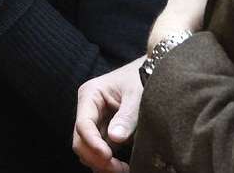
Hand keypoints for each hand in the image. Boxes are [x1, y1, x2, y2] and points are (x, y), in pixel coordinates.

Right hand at [73, 56, 145, 172]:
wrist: (153, 71)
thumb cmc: (143, 77)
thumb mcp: (137, 95)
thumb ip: (127, 116)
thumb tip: (115, 138)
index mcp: (90, 95)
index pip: (83, 124)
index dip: (93, 143)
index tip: (108, 156)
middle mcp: (88, 109)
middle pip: (80, 140)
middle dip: (96, 157)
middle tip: (117, 168)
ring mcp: (95, 121)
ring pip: (87, 149)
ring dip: (100, 162)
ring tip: (122, 169)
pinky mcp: (104, 131)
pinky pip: (98, 150)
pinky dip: (106, 161)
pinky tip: (122, 166)